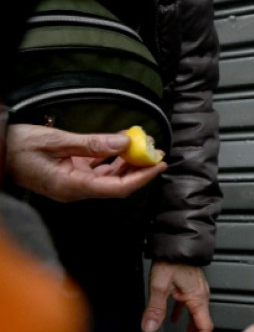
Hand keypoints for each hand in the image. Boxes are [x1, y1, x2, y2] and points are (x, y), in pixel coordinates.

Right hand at [4, 124, 165, 201]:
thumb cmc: (17, 147)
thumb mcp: (55, 141)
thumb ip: (91, 143)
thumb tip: (124, 143)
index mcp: (71, 186)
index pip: (117, 188)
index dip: (141, 177)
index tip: (158, 164)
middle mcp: (76, 189)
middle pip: (117, 184)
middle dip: (140, 169)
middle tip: (157, 151)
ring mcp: (73, 183)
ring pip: (110, 176)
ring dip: (128, 162)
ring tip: (144, 144)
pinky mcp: (70, 174)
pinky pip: (98, 169)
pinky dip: (112, 157)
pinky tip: (122, 144)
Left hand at [142, 260, 212, 331]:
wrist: (179, 242)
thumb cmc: (173, 260)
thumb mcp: (160, 286)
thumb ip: (155, 308)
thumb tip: (149, 327)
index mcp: (197, 299)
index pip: (204, 327)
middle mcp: (200, 296)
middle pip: (201, 324)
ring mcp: (197, 290)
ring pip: (196, 315)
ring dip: (190, 330)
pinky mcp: (191, 285)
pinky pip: (190, 306)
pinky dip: (184, 315)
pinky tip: (175, 318)